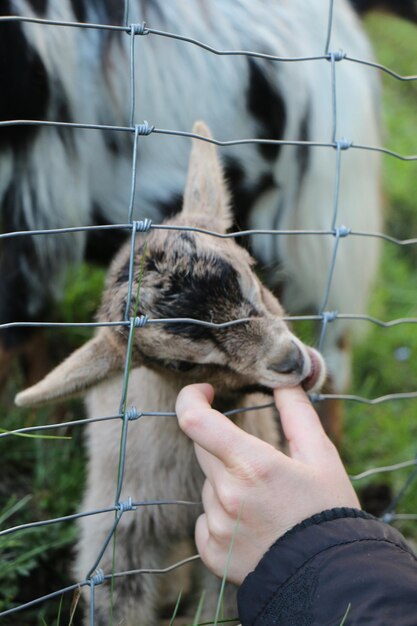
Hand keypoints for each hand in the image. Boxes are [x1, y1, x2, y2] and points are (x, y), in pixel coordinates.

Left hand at [175, 383, 358, 584]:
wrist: (331, 577)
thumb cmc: (329, 511)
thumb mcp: (320, 455)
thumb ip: (296, 412)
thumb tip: (281, 381)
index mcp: (252, 465)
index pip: (195, 420)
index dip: (191, 398)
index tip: (204, 391)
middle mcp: (228, 495)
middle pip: (203, 449)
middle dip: (224, 444)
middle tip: (258, 460)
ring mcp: (218, 527)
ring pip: (208, 485)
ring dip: (227, 483)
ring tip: (265, 503)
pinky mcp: (213, 553)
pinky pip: (205, 520)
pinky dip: (222, 517)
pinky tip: (252, 526)